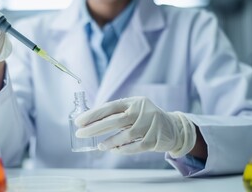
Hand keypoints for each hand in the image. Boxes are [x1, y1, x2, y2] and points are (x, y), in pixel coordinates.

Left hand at [75, 96, 196, 157]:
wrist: (173, 127)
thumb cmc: (146, 118)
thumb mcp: (134, 109)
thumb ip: (117, 113)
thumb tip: (90, 120)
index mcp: (133, 101)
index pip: (110, 107)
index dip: (93, 114)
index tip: (79, 121)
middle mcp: (142, 111)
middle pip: (116, 120)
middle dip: (95, 128)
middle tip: (80, 134)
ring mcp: (150, 125)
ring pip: (126, 135)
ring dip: (110, 141)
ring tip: (100, 146)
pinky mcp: (154, 139)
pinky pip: (136, 146)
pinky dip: (123, 149)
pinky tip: (115, 150)